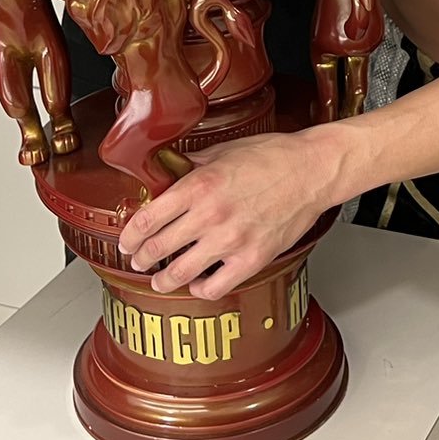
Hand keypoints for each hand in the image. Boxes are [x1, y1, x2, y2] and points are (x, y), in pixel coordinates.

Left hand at [116, 129, 339, 299]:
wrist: (311, 171)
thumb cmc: (273, 157)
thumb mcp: (223, 151)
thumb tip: (166, 173)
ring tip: (159, 280)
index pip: (147, 219)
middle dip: (140, 258)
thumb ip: (191, 166)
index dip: (129, 236)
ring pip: (179, 273)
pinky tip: (198, 281)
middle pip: (157, 248)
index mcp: (198, 185)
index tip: (126, 241)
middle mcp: (210, 215)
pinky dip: (200, 288)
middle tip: (137, 261)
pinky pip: (214, 286)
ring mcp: (230, 240)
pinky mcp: (251, 259)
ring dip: (163, 280)